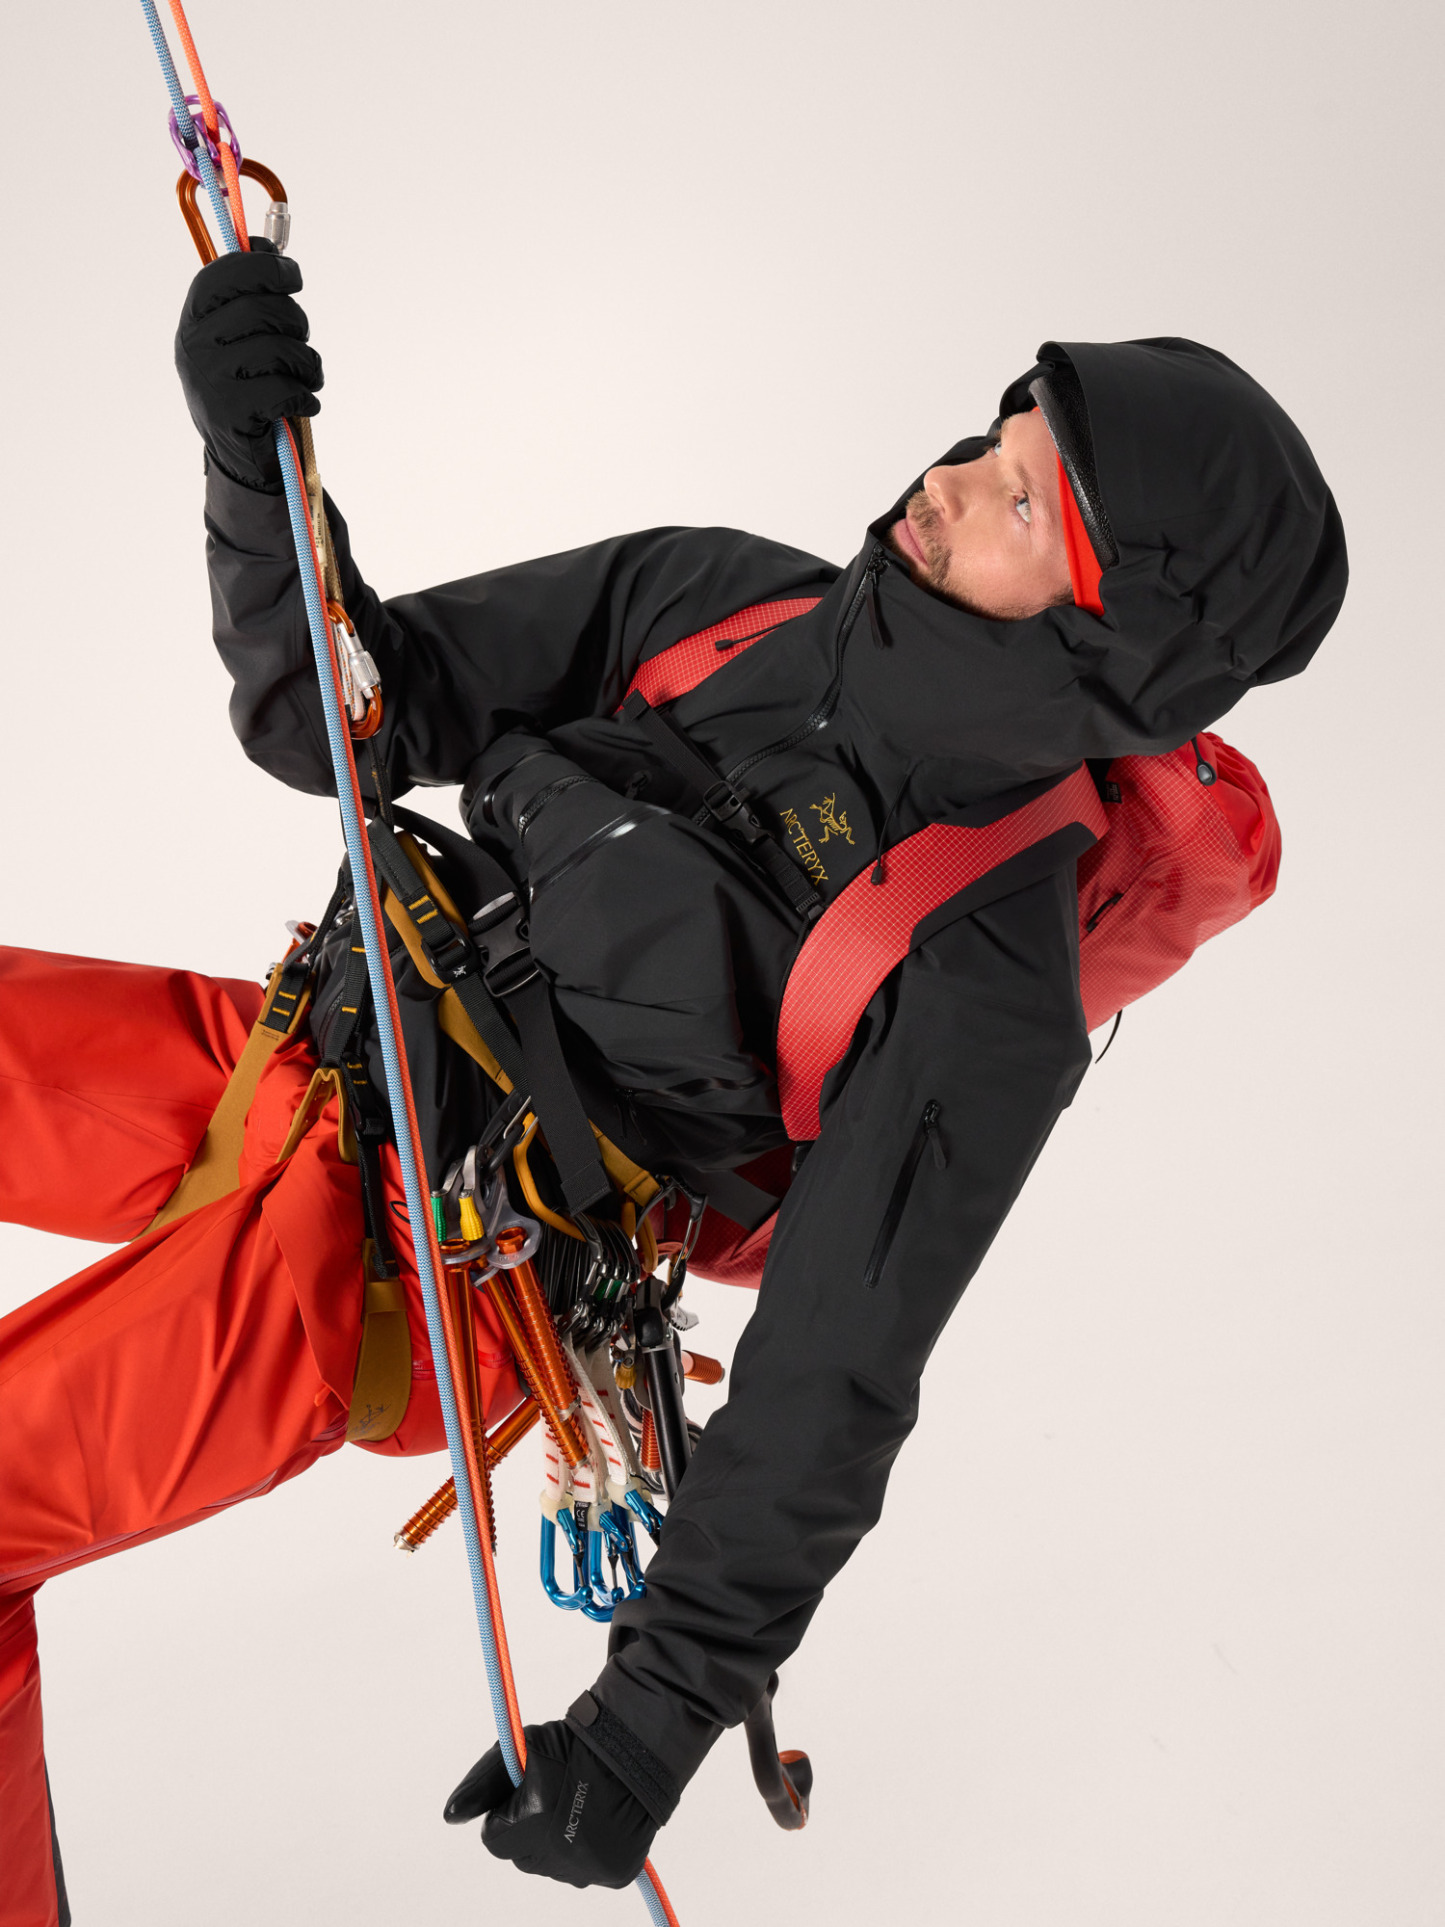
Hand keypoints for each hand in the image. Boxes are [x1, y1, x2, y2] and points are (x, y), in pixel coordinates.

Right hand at [174, 238, 322, 491]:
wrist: (238, 455)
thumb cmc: (248, 384)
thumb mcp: (240, 335)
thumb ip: (249, 291)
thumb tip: (261, 243)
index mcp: (195, 317)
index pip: (225, 273)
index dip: (265, 268)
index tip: (292, 276)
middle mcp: (194, 344)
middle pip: (262, 310)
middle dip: (296, 324)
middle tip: (301, 343)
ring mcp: (209, 379)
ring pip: (279, 350)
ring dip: (308, 365)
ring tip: (307, 378)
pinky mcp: (230, 413)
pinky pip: (284, 389)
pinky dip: (305, 397)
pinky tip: (303, 403)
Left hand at [444, 1719, 657, 1889]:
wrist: (636, 1748)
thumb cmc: (574, 1746)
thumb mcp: (523, 1750)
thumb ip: (482, 1781)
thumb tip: (450, 1815)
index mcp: (528, 1824)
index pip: (494, 1836)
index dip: (508, 1810)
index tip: (527, 1790)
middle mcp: (556, 1856)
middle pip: (523, 1855)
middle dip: (530, 1829)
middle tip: (554, 1795)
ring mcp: (587, 1870)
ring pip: (555, 1866)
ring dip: (559, 1843)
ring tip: (580, 1804)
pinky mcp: (614, 1875)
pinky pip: (587, 1870)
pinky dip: (589, 1852)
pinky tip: (599, 1821)